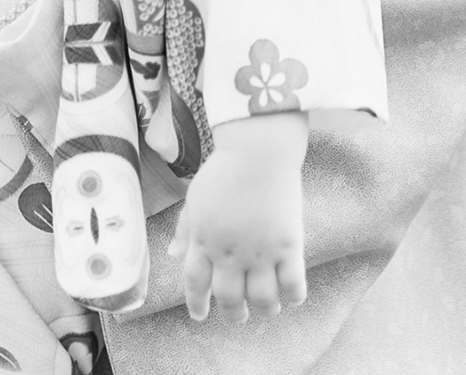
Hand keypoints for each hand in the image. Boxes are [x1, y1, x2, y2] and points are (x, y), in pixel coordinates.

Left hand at [170, 111, 308, 323]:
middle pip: (229, 298)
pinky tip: (290, 295)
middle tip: (237, 314)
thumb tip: (173, 254)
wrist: (257, 151)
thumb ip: (186, 229)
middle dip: (232, 313)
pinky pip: (293, 285)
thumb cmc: (224, 171)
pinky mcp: (288, 246)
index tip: (200, 315)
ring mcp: (260, 251)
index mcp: (203, 239)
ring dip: (264, 309)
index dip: (196, 304)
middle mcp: (229, 251)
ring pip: (262, 300)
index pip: (195, 283)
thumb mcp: (197, 199)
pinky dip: (292, 297)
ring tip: (267, 306)